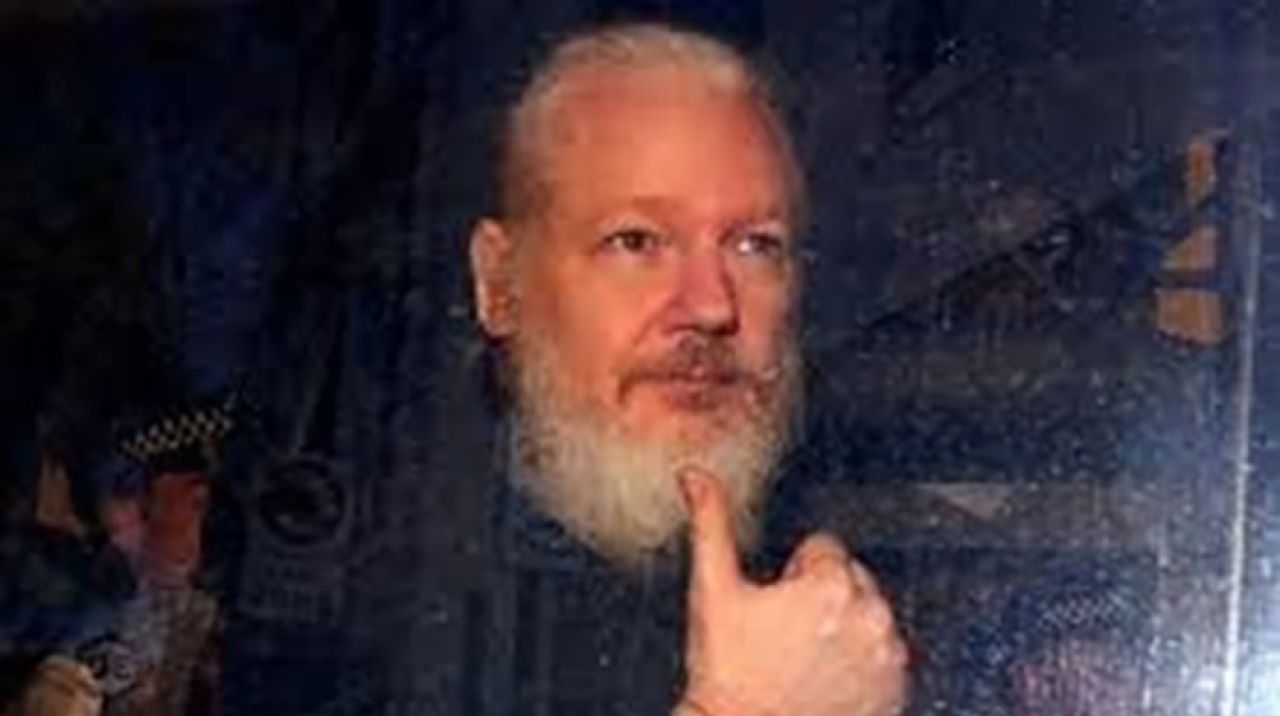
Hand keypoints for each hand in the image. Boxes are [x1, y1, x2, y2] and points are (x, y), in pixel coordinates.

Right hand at [675, 467, 907, 715]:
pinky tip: (827, 679)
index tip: (773, 606)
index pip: (821, 547)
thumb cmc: (728, 675)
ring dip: (842, 627)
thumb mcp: (712, 592)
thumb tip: (695, 476)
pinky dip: (861, 662)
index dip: (790, 574)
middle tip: (784, 634)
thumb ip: (710, 523)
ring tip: (803, 659)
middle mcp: (871, 616)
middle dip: (820, 596)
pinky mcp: (896, 689)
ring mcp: (888, 656)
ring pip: (867, 615)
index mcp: (831, 585)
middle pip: (849, 578)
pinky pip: (882, 654)